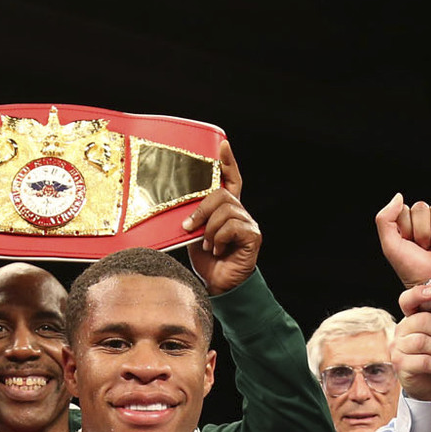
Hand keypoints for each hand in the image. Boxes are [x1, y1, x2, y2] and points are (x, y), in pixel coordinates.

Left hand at [185, 142, 259, 295]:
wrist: (219, 285)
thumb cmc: (208, 260)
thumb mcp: (194, 233)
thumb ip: (192, 216)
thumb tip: (178, 206)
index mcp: (227, 209)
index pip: (231, 179)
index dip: (228, 162)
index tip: (222, 145)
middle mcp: (240, 213)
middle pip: (222, 193)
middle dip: (202, 209)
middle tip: (190, 227)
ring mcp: (248, 224)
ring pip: (225, 210)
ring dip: (209, 229)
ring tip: (208, 245)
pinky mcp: (252, 236)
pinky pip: (231, 226)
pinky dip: (219, 238)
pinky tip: (218, 250)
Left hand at [375, 196, 430, 291]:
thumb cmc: (414, 270)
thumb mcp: (390, 247)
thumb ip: (385, 219)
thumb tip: (399, 196)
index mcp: (406, 224)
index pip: (404, 210)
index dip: (406, 229)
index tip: (410, 246)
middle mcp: (424, 221)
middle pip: (421, 207)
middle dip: (422, 232)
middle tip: (425, 250)